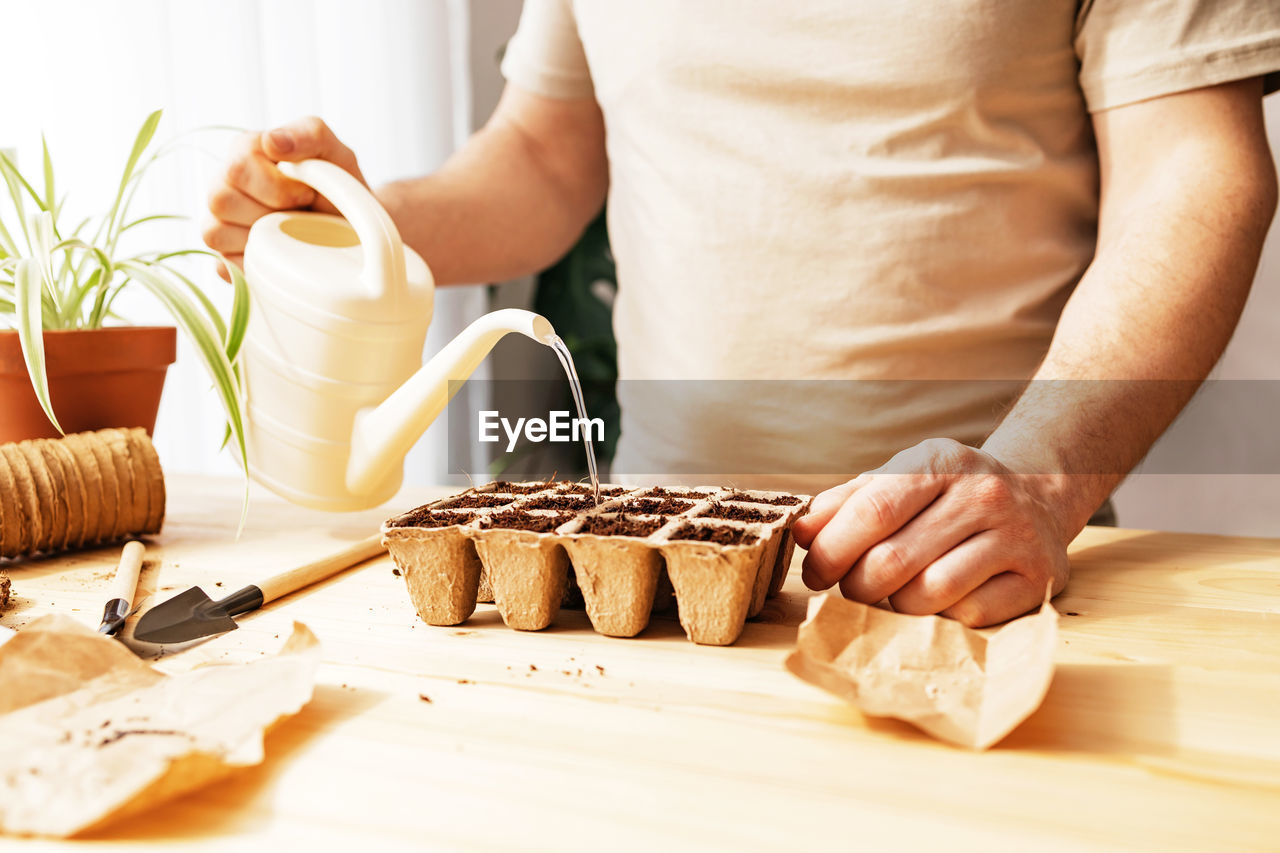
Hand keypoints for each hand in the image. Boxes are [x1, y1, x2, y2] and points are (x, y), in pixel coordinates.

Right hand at [203, 116, 365, 279]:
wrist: (354, 231)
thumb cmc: (338, 188)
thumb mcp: (335, 153)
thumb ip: (308, 134)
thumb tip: (272, 141)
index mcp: (244, 152)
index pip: (237, 167)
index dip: (277, 187)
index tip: (307, 194)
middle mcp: (223, 185)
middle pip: (220, 200)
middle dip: (272, 212)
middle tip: (301, 214)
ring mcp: (219, 223)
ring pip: (215, 233)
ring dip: (262, 238)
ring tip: (291, 233)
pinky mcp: (225, 258)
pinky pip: (225, 267)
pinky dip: (256, 266)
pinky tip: (281, 256)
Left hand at [791, 439, 1071, 626]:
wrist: (1040, 495)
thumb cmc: (948, 494)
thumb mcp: (901, 478)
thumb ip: (847, 501)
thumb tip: (801, 533)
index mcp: (941, 461)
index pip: (873, 510)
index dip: (832, 549)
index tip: (814, 571)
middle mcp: (983, 494)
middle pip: (893, 560)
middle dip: (856, 585)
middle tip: (851, 588)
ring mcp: (1016, 537)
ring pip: (928, 594)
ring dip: (895, 605)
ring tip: (891, 594)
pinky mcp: (1037, 579)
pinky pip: (968, 615)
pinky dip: (940, 617)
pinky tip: (938, 601)